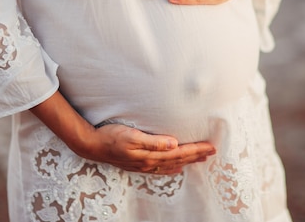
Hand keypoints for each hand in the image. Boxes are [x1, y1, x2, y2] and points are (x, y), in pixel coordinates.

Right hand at [30, 91, 215, 175]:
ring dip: (187, 161)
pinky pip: (160, 168)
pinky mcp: (138, 164)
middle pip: (178, 159)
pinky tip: (176, 168)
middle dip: (196, 155)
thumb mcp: (132, 135)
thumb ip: (153, 141)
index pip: (179, 152)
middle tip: (212, 151)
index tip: (211, 146)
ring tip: (201, 159)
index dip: (196, 149)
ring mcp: (144, 165)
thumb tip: (174, 143)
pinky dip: (171, 168)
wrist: (92, 145)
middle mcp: (149, 162)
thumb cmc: (111, 136)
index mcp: (151, 155)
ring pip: (171, 164)